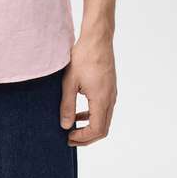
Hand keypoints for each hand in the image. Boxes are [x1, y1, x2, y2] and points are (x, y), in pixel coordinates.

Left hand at [60, 32, 116, 146]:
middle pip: (103, 129)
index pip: (97, 130)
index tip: (68, 137)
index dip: (83, 138)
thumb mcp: (70, 81)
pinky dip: (93, 115)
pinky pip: (104, 108)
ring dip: (90, 126)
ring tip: (72, 127)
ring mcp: (112, 93)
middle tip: (70, 138)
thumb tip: (65, 125)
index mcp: (101, 99)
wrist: (97, 39)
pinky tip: (79, 111)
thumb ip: (67, 105)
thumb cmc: (83, 56)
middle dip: (86, 137)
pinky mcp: (109, 87)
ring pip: (104, 119)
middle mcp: (110, 99)